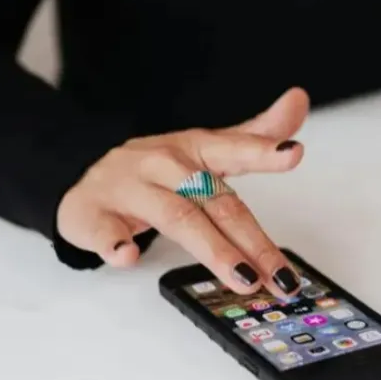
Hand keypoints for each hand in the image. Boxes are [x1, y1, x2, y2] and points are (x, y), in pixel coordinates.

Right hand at [57, 88, 309, 296]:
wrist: (81, 172)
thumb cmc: (156, 169)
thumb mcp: (207, 147)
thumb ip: (255, 135)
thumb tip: (299, 101)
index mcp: (195, 149)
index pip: (234, 149)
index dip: (264, 151)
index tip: (293, 153)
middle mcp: (165, 166)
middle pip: (215, 202)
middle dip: (252, 241)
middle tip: (281, 275)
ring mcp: (129, 189)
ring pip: (176, 218)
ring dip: (212, 250)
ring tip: (243, 278)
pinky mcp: (93, 215)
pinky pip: (104, 230)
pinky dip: (115, 243)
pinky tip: (128, 256)